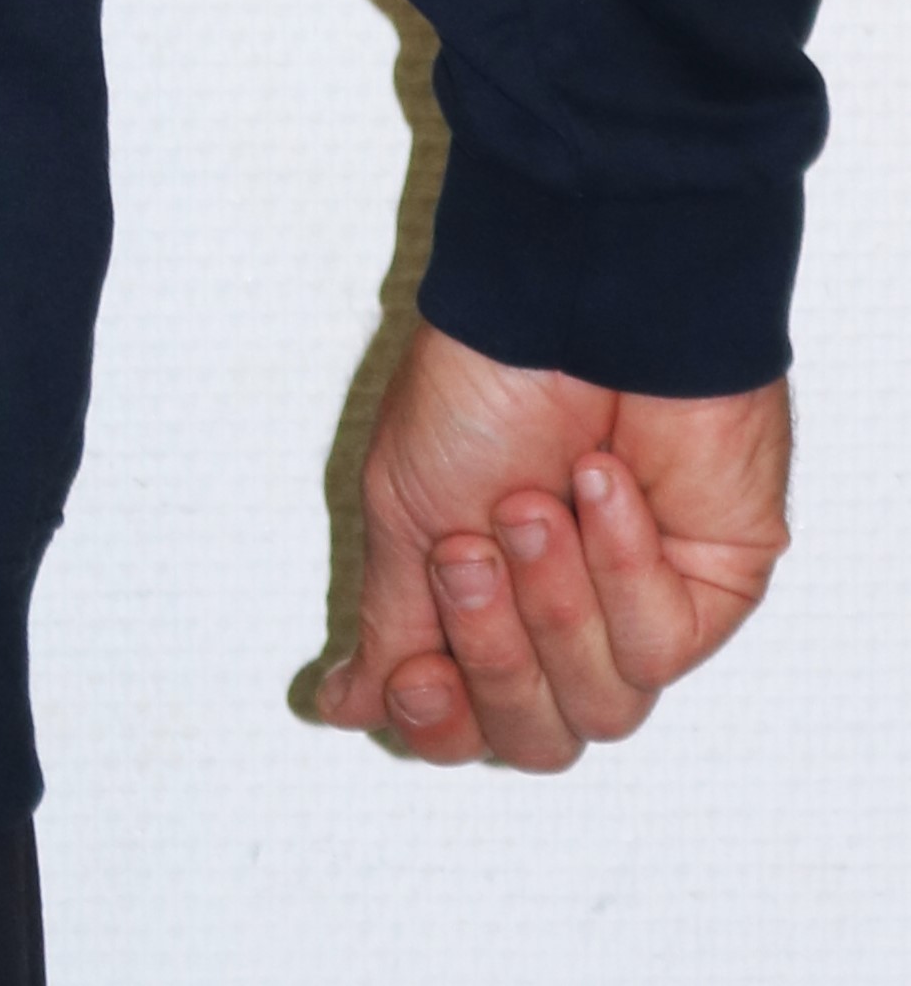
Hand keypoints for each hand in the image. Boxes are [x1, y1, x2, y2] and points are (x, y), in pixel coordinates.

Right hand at [314, 316, 788, 769]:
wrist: (576, 315)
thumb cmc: (480, 385)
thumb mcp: (403, 509)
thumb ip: (389, 624)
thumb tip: (347, 705)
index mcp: (479, 606)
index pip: (467, 728)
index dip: (441, 721)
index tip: (420, 673)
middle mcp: (556, 623)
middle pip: (536, 739)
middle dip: (496, 654)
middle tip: (470, 555)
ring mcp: (635, 613)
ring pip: (600, 706)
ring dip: (551, 602)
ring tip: (534, 505)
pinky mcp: (707, 597)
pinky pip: (656, 647)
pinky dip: (617, 565)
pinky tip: (601, 485)